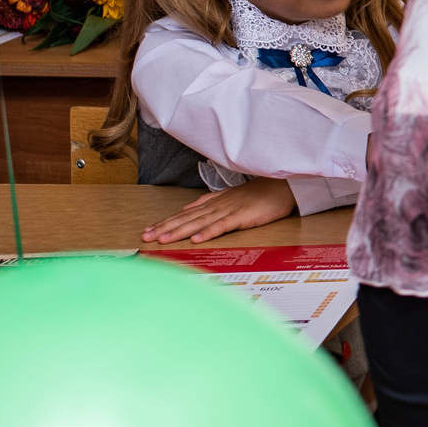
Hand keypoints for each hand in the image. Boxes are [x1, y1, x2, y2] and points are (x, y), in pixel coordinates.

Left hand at [143, 177, 300, 244]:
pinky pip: (223, 226)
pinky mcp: (242, 217)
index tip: (148, 230)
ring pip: (199, 222)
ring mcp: (229, 211)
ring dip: (180, 231)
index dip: (166, 222)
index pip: (184, 215)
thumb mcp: (230, 196)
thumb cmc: (258, 194)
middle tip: (146, 237)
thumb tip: (188, 208)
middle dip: (165, 228)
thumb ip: (208, 202)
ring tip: (163, 239)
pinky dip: (209, 232)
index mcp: (213, 203)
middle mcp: (216, 206)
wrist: (281, 186)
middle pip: (187, 219)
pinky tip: (196, 239)